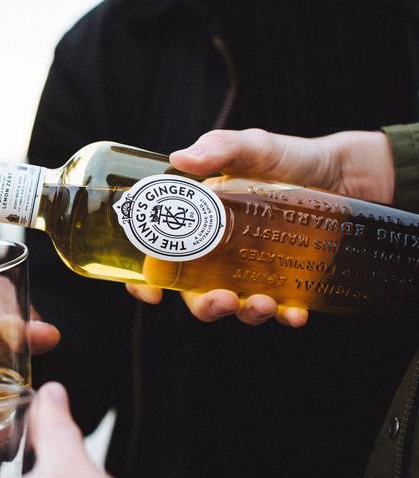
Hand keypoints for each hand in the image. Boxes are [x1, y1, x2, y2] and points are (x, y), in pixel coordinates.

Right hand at [125, 128, 393, 326]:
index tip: (151, 293)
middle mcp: (220, 254)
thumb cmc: (287, 158)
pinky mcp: (290, 282)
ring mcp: (254, 271)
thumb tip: (180, 158)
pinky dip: (287, 316)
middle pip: (196, 293)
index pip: (161, 259)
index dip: (147, 281)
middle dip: (203, 306)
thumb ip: (219, 148)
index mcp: (198, 225)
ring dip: (245, 313)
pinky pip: (283, 309)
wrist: (345, 171)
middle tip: (220, 301)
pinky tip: (295, 313)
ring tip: (263, 304)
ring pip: (238, 305)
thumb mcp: (252, 146)